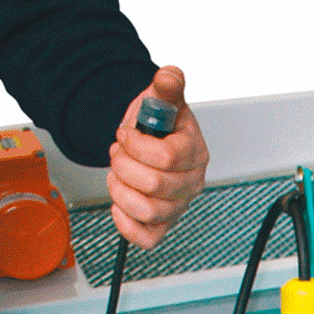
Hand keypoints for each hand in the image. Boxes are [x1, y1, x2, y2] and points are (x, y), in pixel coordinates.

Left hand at [108, 66, 208, 249]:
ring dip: (120, 189)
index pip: (166, 158)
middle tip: (118, 152)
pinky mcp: (162, 224)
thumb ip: (168, 86)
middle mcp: (190, 184)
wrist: (148, 141)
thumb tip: (169, 76)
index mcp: (194, 153)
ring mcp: (177, 207)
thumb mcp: (161, 99)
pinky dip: (125, 223)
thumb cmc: (156, 124)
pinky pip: (146, 238)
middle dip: (123, 164)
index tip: (125, 133)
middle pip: (153, 186)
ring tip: (118, 174)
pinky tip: (119, 202)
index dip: (135, 145)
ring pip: (146, 211)